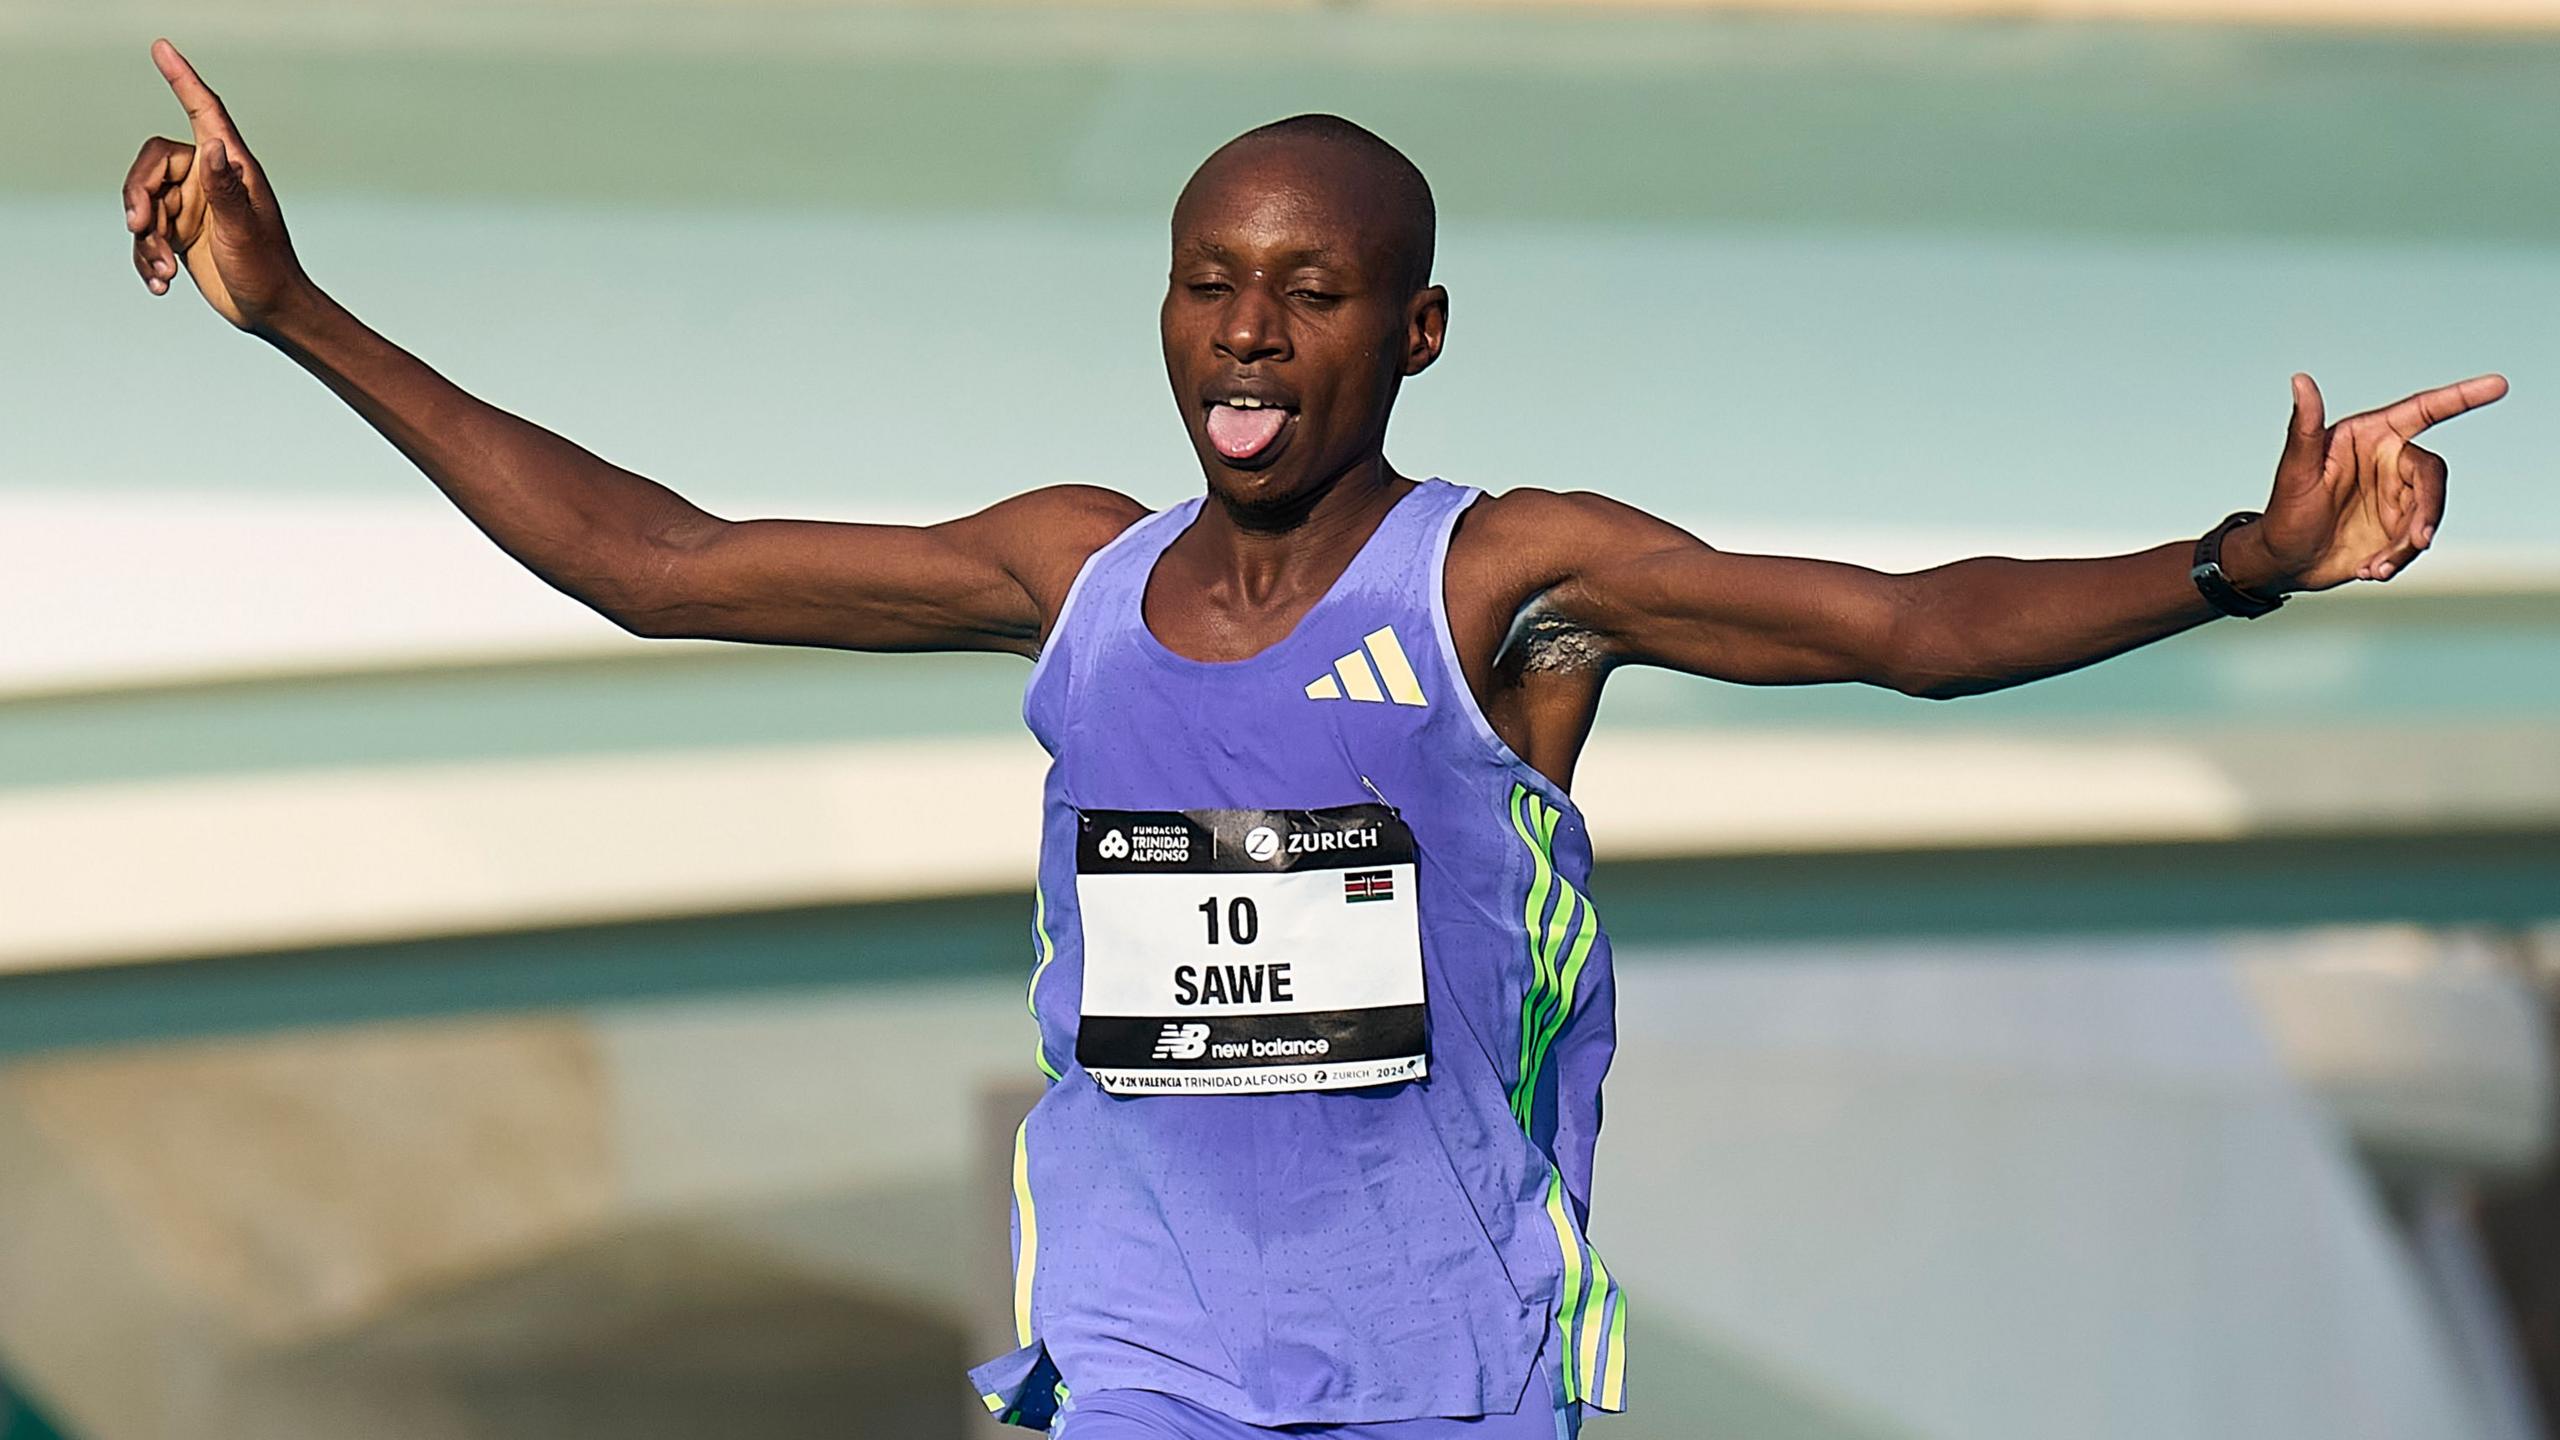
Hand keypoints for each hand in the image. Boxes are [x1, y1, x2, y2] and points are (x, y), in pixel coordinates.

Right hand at [123, 38, 307, 329]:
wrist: (270, 311)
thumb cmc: (267, 270)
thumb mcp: (243, 229)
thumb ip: (225, 188)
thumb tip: (214, 145)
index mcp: (231, 169)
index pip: (203, 112)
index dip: (183, 79)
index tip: (162, 48)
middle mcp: (209, 180)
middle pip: (151, 164)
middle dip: (138, 195)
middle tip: (139, 226)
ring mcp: (193, 206)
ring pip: (142, 202)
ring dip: (144, 238)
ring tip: (164, 271)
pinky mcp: (181, 233)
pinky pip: (145, 234)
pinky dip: (146, 257)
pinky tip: (160, 284)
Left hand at [2232, 371, 2508, 593]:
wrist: (2283, 562)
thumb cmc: (2284, 511)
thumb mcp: (2295, 471)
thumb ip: (2304, 426)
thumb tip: (2299, 380)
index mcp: (2370, 437)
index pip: (2423, 410)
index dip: (2461, 396)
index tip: (2498, 384)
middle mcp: (2389, 462)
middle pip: (2432, 476)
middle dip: (2429, 509)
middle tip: (2417, 541)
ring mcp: (2397, 496)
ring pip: (2428, 513)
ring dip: (2407, 544)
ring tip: (2374, 567)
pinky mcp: (2399, 527)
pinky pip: (2416, 541)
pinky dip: (2398, 559)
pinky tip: (2371, 570)